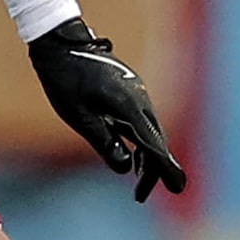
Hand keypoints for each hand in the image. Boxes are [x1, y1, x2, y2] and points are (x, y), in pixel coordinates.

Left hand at [28, 18, 187, 201]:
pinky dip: (142, 141)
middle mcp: (139, 101)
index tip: (178, 188)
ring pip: (151, 132)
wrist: (61, 43)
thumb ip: (103, 141)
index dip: (165, 169)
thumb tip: (124, 168)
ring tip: (138, 183)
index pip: (153, 145)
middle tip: (139, 197)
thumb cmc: (64, 79)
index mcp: (128, 108)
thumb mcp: (78, 116)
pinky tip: (135, 155)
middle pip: (155, 142)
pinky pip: (143, 122)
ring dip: (147, 157)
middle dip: (152, 170)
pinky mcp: (130, 92)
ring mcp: (137, 94)